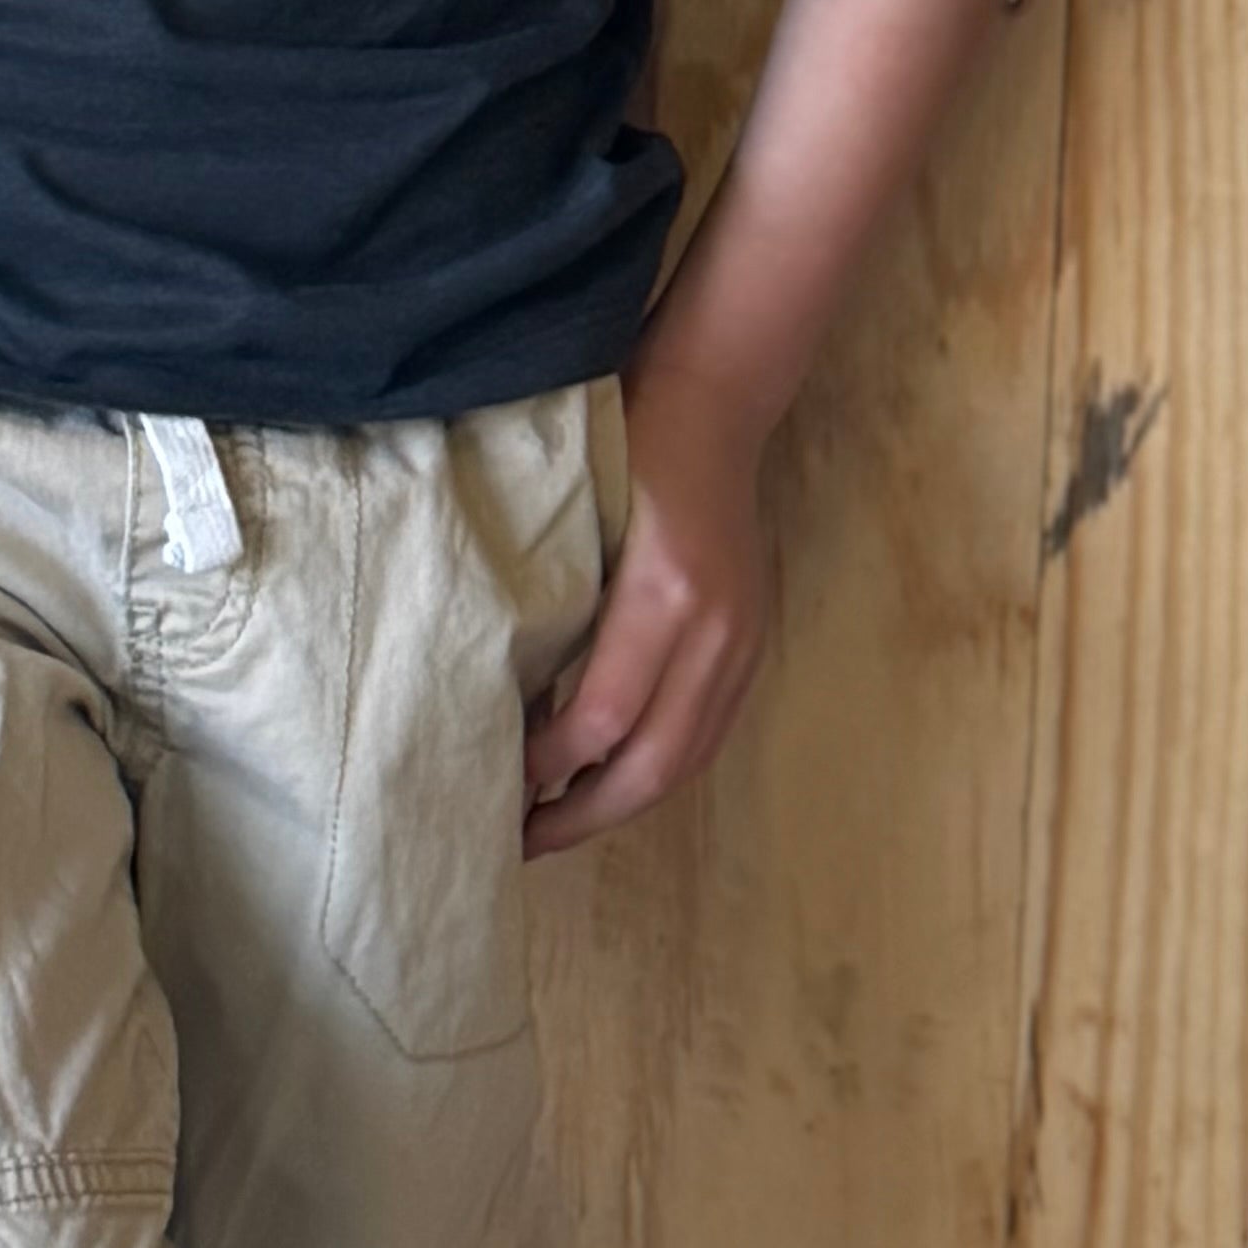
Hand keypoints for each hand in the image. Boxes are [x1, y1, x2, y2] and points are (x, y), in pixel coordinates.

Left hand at [521, 353, 776, 857]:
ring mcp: (744, 641)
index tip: (492, 782)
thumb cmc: (627, 445)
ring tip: (559, 826)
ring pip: (685, 760)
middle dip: (580, 815)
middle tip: (518, 843)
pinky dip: (659, 769)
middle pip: (650, 763)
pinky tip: (612, 780)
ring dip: (621, 804)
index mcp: (664, 592)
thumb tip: (504, 703)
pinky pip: (708, 734)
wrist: (715, 404)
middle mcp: (714, 629)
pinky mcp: (754, 645)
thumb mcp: (577, 519)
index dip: (544, 767)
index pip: (600, 718)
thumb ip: (553, 605)